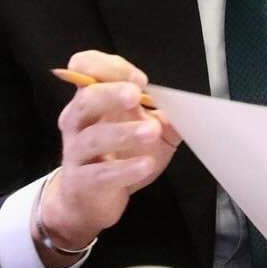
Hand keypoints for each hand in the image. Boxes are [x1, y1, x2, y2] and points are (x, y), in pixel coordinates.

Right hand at [35, 51, 179, 267]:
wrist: (91, 200)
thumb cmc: (118, 155)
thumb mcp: (145, 127)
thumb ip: (165, 113)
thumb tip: (190, 105)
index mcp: (91, 99)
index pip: (85, 68)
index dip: (108, 67)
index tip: (139, 79)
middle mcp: (77, 121)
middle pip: (86, 99)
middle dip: (111, 93)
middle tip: (136, 95)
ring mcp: (76, 152)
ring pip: (93, 138)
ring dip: (124, 132)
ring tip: (152, 131)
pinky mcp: (81, 182)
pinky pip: (100, 174)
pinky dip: (125, 169)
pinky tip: (145, 164)